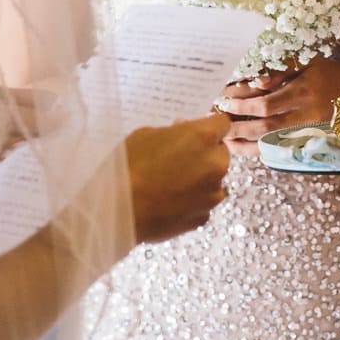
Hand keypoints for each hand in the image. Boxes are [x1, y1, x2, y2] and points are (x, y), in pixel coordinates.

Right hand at [123, 113, 230, 243]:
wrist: (117, 209)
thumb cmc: (128, 166)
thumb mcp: (148, 134)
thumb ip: (174, 133)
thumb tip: (182, 134)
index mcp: (204, 137)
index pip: (222, 123)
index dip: (211, 125)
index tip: (200, 130)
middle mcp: (215, 164)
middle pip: (221, 153)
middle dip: (205, 153)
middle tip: (179, 157)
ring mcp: (212, 194)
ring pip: (214, 181)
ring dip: (200, 179)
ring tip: (171, 182)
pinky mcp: (203, 216)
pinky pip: (203, 203)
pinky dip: (192, 201)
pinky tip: (169, 200)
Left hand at [216, 57, 339, 158]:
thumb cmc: (332, 73)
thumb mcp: (308, 63)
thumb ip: (282, 72)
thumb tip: (256, 83)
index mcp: (304, 92)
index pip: (266, 104)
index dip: (242, 105)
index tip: (223, 102)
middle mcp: (306, 114)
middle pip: (265, 127)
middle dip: (238, 127)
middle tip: (218, 124)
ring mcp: (309, 130)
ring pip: (272, 142)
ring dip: (246, 143)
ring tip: (225, 139)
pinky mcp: (311, 139)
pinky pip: (282, 149)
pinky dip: (261, 150)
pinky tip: (245, 147)